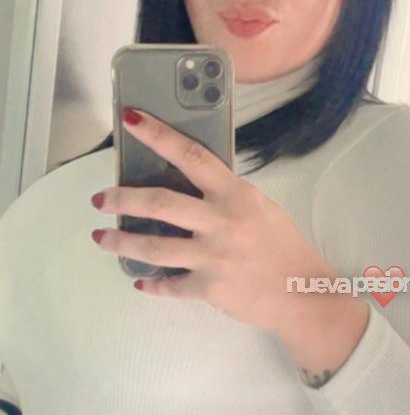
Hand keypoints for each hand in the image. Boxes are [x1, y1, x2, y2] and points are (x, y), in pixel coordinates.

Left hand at [90, 107, 340, 335]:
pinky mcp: (209, 288)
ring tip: (102, 237)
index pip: (192, 156)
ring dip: (122, 241)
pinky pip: (171, 285)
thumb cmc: (284, 247)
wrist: (304, 294)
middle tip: (101, 199)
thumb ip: (226, 197)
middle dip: (122, 198)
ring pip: (154, 247)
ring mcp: (214, 256)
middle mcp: (222, 222)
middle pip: (160, 202)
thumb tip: (187, 187)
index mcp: (236, 195)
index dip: (158, 135)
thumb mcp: (259, 209)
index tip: (131, 120)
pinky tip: (141, 281)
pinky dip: (153, 284)